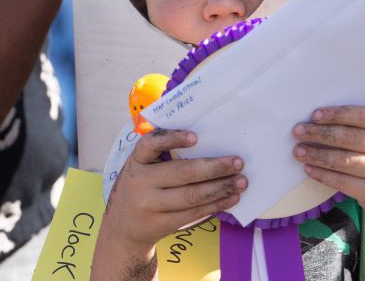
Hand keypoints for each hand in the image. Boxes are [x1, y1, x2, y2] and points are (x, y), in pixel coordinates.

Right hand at [103, 129, 246, 248]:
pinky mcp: (163, 223)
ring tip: (241, 181)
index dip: (172, 138)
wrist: (123, 227)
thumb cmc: (142, 186)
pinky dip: (216, 204)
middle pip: (183, 173)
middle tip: (238, 162)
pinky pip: (194, 213)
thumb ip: (163, 154)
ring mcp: (151, 205)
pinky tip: (231, 198)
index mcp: (137, 160)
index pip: (151, 144)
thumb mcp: (143, 166)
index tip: (196, 137)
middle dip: (214, 167)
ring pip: (192, 195)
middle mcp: (141, 181)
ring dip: (221, 187)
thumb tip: (209, 146)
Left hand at [292, 105, 364, 217]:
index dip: (337, 115)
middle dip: (320, 133)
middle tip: (298, 131)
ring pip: (345, 160)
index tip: (314, 115)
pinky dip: (323, 174)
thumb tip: (317, 118)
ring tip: (298, 151)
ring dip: (317, 154)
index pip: (363, 116)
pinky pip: (343, 182)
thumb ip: (360, 127)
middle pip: (350, 137)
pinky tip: (309, 169)